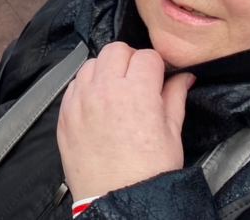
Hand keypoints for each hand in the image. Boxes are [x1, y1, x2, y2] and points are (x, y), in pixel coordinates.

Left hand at [57, 42, 192, 201]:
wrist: (118, 200)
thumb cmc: (148, 173)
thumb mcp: (171, 134)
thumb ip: (175, 98)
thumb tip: (184, 78)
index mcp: (136, 92)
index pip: (147, 56)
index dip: (156, 66)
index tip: (158, 77)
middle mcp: (104, 89)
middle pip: (116, 49)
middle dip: (130, 60)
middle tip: (138, 80)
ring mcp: (80, 100)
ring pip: (92, 63)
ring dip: (105, 70)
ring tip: (116, 92)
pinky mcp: (64, 113)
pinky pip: (74, 84)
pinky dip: (86, 87)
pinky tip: (98, 104)